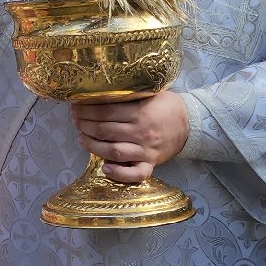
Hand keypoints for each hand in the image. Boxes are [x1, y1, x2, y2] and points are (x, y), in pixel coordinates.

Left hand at [71, 92, 188, 183]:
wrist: (190, 124)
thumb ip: (127, 95)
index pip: (105, 111)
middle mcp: (141, 132)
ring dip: (92, 146)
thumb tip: (99, 91)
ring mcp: (145, 150)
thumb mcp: (149, 94)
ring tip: (81, 139)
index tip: (75, 107)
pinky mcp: (150, 164)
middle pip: (104, 130)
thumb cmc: (165, 106)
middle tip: (75, 121)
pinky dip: (119, 174)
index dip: (86, 109)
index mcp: (140, 112)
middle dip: (84, 125)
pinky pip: (135, 174)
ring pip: (113, 151)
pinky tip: (104, 168)